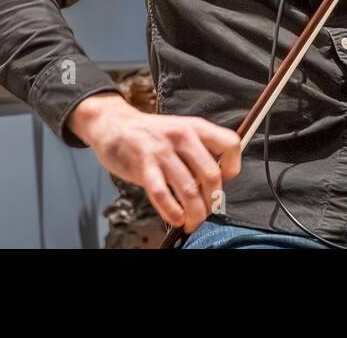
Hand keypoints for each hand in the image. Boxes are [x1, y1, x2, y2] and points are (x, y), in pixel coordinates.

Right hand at [67, 93, 241, 232]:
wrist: (114, 124)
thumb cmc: (150, 134)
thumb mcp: (181, 131)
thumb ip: (198, 152)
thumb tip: (215, 183)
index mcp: (196, 126)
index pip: (230, 144)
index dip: (232, 168)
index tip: (225, 182)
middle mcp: (182, 136)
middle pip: (211, 175)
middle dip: (212, 201)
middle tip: (207, 211)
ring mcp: (162, 151)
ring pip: (189, 189)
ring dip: (195, 213)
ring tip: (192, 222)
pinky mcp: (143, 166)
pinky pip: (162, 195)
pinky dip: (172, 212)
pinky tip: (176, 218)